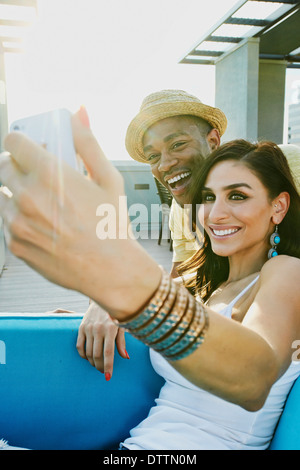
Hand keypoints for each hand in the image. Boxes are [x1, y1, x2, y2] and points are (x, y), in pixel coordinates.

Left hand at [0, 109, 160, 319]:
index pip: (13, 141)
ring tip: (44, 204)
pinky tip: (44, 225)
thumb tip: (77, 112)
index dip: (21, 142)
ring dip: (17, 193)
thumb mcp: (108, 178)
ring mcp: (17, 222)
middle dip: (18, 166)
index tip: (28, 148)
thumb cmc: (112, 224)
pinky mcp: (14, 243)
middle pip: (3, 165)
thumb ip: (88, 141)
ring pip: (2, 194)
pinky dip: (19, 218)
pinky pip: (6, 221)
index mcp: (50, 174)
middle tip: (38, 176)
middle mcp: (27, 196)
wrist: (110, 270)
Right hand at [76, 301, 128, 379]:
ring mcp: (88, 328)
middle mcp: (98, 329)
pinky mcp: (81, 327)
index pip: (108, 353)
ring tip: (97, 365)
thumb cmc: (116, 313)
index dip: (108, 366)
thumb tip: (125, 357)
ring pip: (88, 352)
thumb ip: (122, 342)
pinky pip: (79, 346)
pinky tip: (88, 357)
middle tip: (103, 371)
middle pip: (97, 355)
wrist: (103, 297)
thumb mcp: (122, 325)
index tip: (108, 377)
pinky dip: (83, 355)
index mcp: (110, 329)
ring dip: (92, 362)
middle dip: (100, 367)